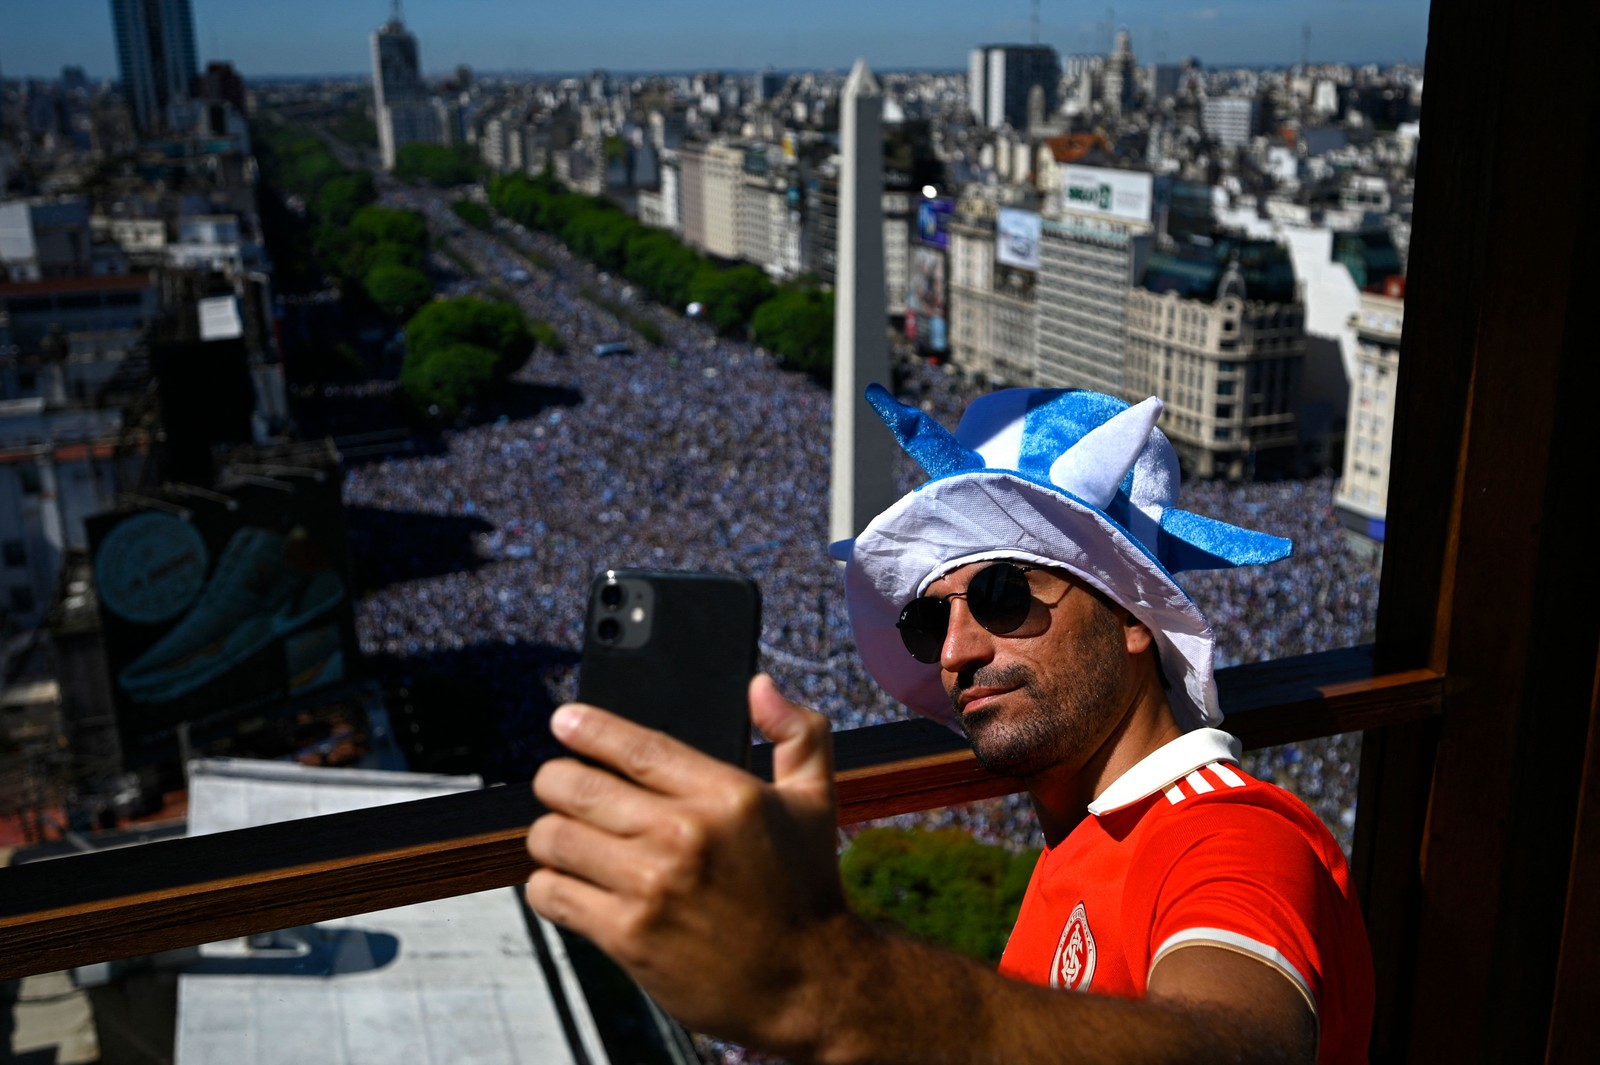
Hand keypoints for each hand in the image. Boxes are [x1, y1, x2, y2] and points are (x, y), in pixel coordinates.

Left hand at [525, 674, 853, 1053]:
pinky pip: (552, 893)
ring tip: (567, 839)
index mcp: (727, 794)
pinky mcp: (627, 936)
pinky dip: (549, 886)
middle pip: (574, 786)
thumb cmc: (808, 890)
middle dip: (556, 781)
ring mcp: (651, 886)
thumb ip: (796, 733)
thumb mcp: (816, 800)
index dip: (587, 727)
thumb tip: (759, 686)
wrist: (809, 983)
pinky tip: (570, 884)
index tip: (564, 721)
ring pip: (552, 837)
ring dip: (550, 835)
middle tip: (560, 788)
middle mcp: (685, 834)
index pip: (634, 746)